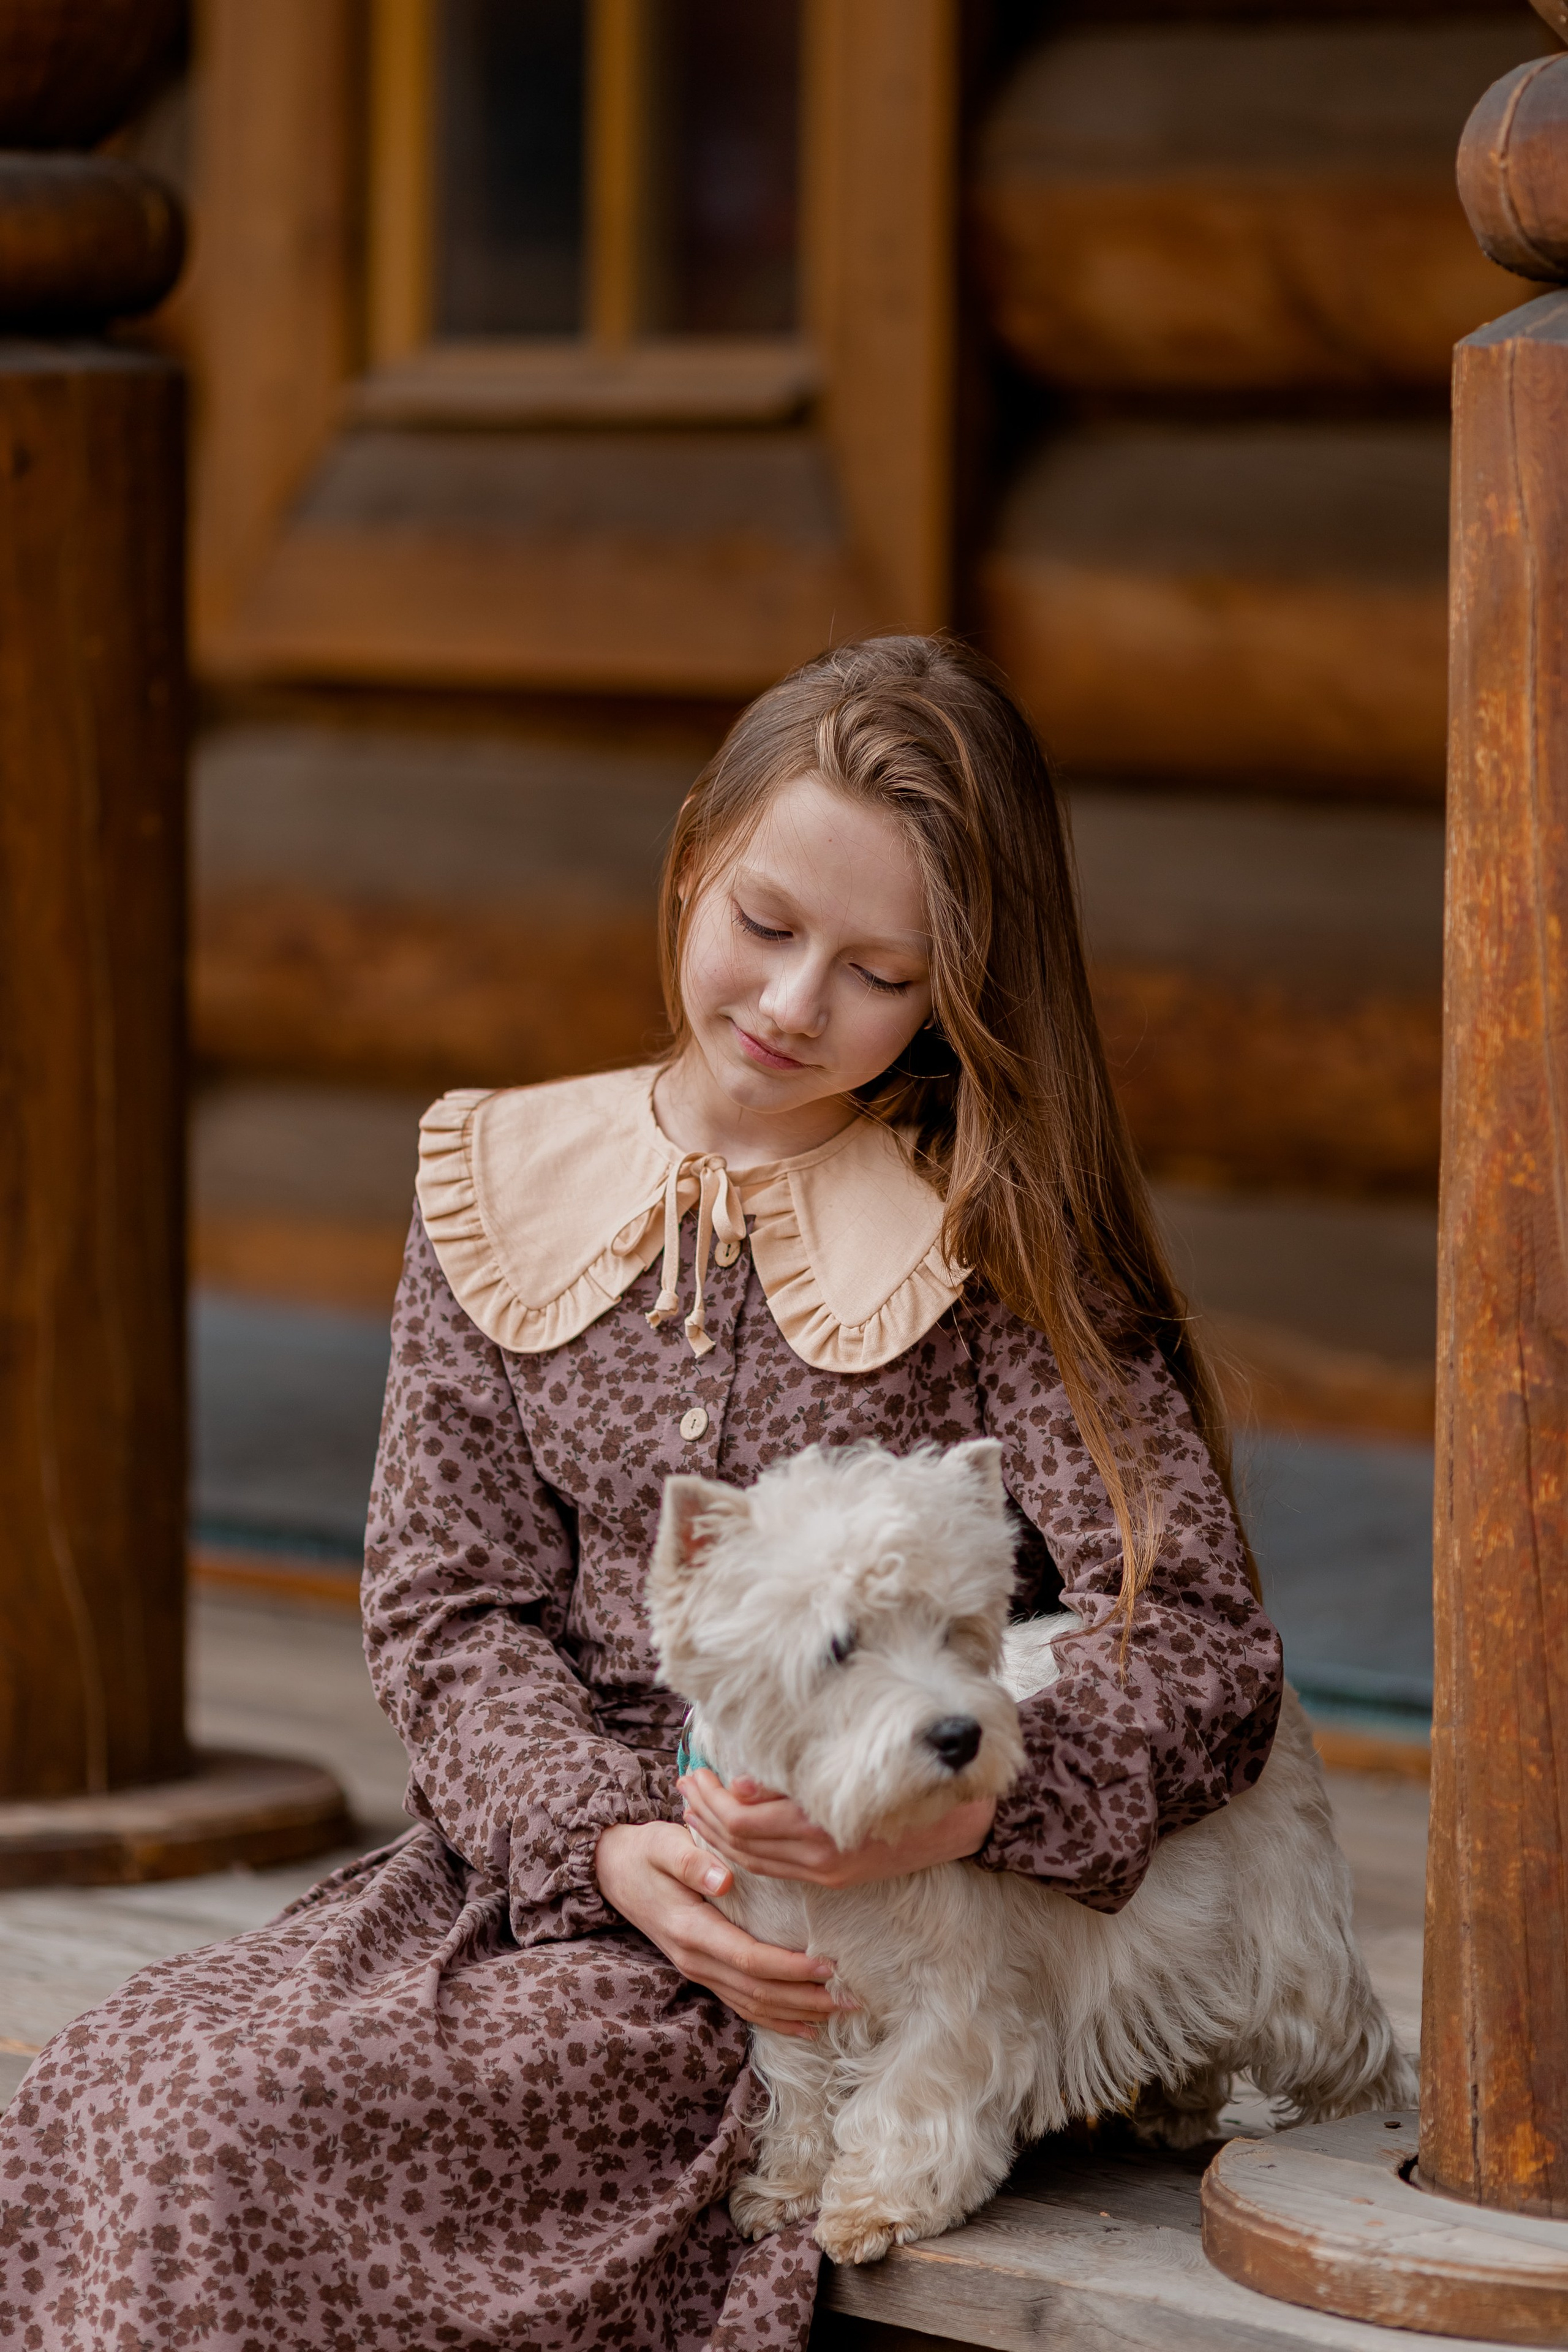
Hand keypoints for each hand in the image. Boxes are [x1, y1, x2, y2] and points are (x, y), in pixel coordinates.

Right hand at [593, 1819, 845, 2038]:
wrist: (613, 1870)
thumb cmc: (646, 1850)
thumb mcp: (664, 1844)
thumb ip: (692, 1861)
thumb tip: (723, 1881)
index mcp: (691, 1930)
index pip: (750, 1959)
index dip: (791, 1967)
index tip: (829, 1966)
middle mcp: (694, 1959)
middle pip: (757, 1992)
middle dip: (806, 1999)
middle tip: (851, 1998)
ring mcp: (696, 1970)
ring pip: (752, 2005)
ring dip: (796, 2013)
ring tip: (838, 2012)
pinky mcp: (701, 1970)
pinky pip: (741, 2003)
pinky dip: (774, 2018)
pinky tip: (803, 2025)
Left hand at [679, 1768, 995, 1888]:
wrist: (958, 1823)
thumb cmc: (904, 1783)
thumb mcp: (850, 1775)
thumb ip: (794, 1783)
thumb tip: (741, 1783)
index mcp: (820, 1828)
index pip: (744, 1820)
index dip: (712, 1798)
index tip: (694, 1771)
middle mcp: (818, 1857)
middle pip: (740, 1841)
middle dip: (705, 1813)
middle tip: (684, 1784)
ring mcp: (825, 1871)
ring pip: (752, 1860)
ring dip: (717, 1834)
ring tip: (694, 1807)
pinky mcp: (833, 1877)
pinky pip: (774, 1869)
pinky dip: (743, 1851)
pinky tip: (728, 1833)